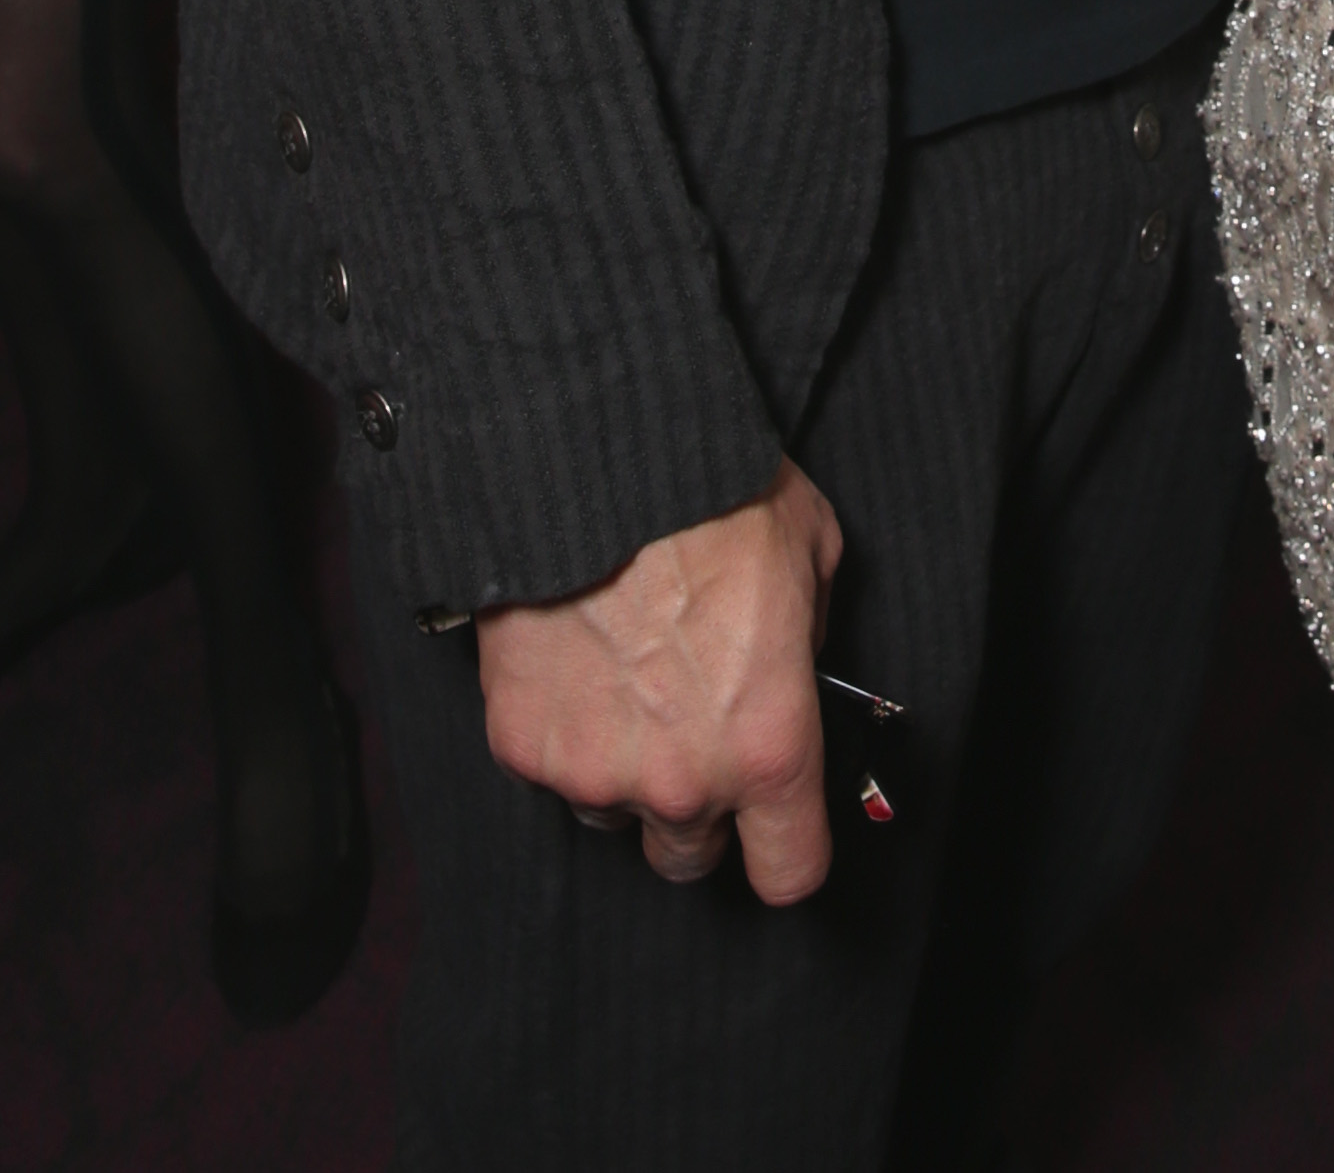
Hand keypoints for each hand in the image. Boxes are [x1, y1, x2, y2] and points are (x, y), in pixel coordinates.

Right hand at [477, 456, 841, 897]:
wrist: (595, 461)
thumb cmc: (712, 496)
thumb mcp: (810, 553)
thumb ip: (809, 640)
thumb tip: (793, 667)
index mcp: (768, 745)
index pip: (788, 871)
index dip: (786, 848)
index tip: (778, 826)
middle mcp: (681, 782)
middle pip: (689, 859)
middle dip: (698, 810)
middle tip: (692, 732)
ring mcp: (593, 772)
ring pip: (614, 815)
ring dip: (625, 770)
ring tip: (627, 678)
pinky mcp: (523, 746)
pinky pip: (551, 767)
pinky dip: (563, 729)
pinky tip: (576, 659)